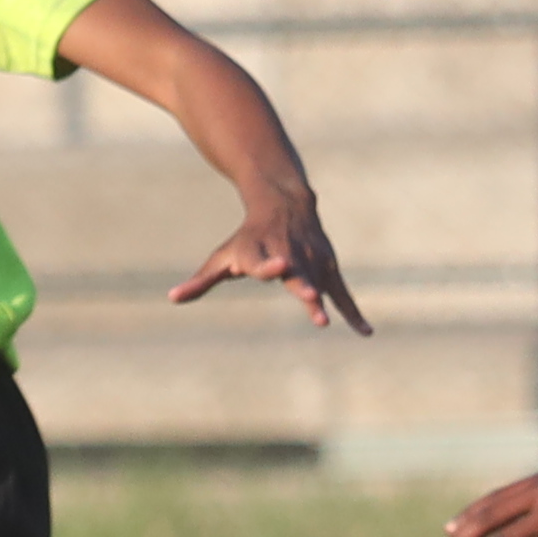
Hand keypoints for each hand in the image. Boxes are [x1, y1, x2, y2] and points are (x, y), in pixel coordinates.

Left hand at [175, 181, 371, 335]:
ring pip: (320, 282)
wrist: (284, 204)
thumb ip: (201, 281)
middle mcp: (288, 253)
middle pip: (296, 272)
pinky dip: (353, 313)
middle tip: (309, 299)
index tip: (277, 268)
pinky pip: (343, 294)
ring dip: (325, 301)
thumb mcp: (223, 257)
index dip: (268, 265)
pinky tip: (365, 333)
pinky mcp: (328, 267)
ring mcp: (311, 259)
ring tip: (324, 322)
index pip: (262, 261)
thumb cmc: (248, 238)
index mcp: (259, 252)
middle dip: (302, 284)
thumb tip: (172, 298)